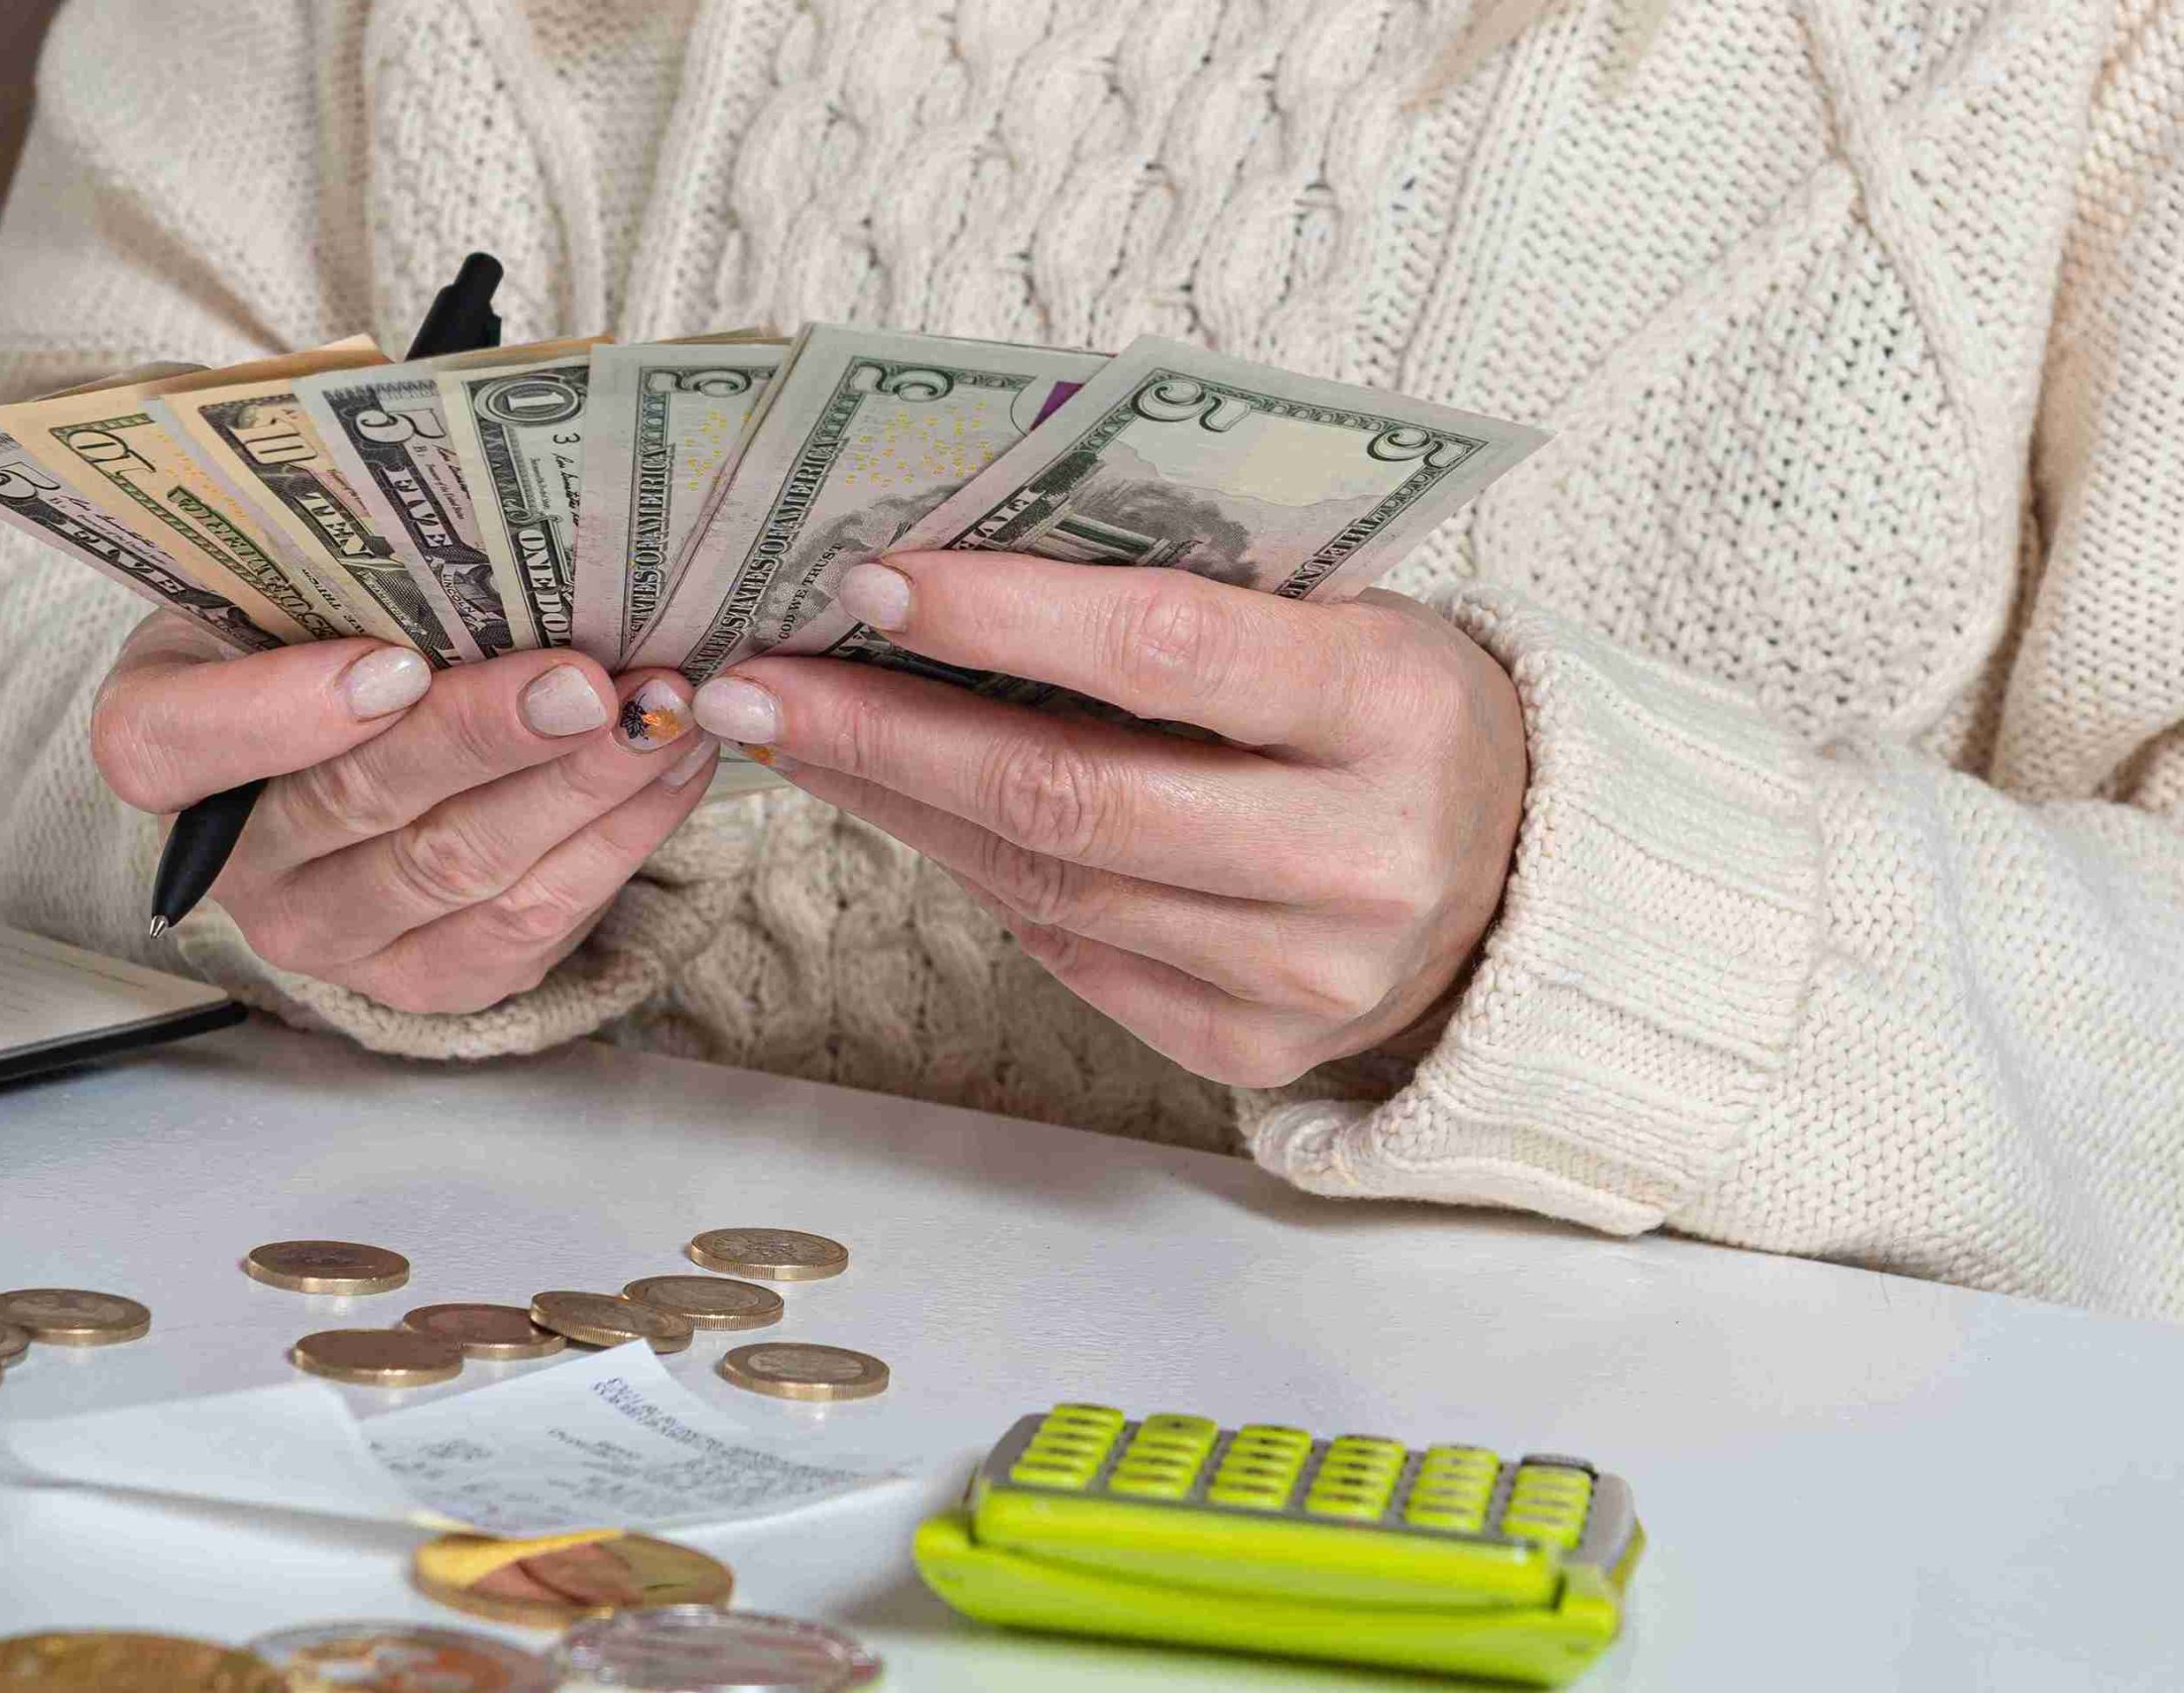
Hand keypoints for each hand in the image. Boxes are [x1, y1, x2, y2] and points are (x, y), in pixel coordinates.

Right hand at [92, 612, 718, 1012]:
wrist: (360, 746)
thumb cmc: (323, 637)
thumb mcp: (288, 585)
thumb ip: (336, 573)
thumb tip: (464, 530)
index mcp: (163, 746)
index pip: (176, 744)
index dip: (281, 710)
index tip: (395, 663)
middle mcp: (240, 865)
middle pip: (363, 803)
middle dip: (492, 738)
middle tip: (592, 683)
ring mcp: (333, 937)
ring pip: (465, 868)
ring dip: (583, 787)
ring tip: (662, 713)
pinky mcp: (427, 982)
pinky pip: (530, 923)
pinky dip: (616, 840)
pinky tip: (670, 771)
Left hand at [690, 554, 1525, 1087]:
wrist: (1513, 878)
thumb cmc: (1387, 709)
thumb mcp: (1336, 614)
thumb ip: (1182, 595)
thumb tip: (943, 565)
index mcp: (1391, 702)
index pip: (1164, 649)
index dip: (1001, 614)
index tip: (864, 579)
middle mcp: (1358, 854)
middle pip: (1071, 798)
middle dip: (886, 736)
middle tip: (753, 685)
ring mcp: (1309, 974)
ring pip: (1050, 888)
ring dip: (901, 807)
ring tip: (799, 738)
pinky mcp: (1260, 1051)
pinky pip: (1076, 959)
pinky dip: (984, 880)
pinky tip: (917, 816)